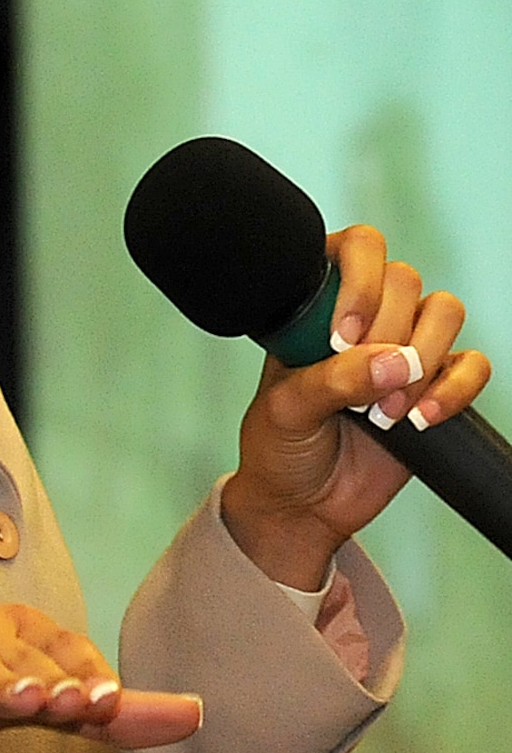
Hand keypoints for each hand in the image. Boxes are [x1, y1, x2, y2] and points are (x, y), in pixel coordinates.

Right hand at [0, 586, 201, 748]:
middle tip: (103, 701)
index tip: (136, 704)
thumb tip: (191, 716)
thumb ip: (88, 702)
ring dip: (7, 682)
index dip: (96, 674)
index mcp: (7, 635)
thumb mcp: (10, 684)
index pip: (62, 649)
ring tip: (42, 699)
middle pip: (24, 662)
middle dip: (64, 682)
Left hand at [221, 224, 491, 587]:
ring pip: (445, 311)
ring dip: (423, 360)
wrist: (303, 505)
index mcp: (319, 301)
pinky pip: (473, 364)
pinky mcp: (437, 384)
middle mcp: (366, 312)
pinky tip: (421, 420)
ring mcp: (404, 345)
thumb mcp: (288, 408)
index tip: (343, 337)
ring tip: (387, 412)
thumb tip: (395, 362)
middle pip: (406, 279)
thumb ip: (335, 379)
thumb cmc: (280, 444)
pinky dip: (455, 390)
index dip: (360, 281)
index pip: (356, 248)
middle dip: (389, 334)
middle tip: (360, 388)